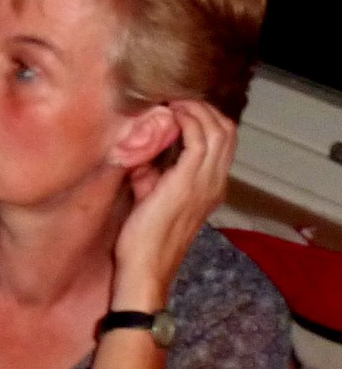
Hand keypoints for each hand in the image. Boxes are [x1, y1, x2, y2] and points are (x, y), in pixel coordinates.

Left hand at [115, 101, 235, 309]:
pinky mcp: (188, 183)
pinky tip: (169, 114)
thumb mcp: (151, 200)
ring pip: (218, 130)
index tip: (179, 108)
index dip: (205, 119)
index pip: (223, 142)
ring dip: (195, 110)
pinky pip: (198, 139)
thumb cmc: (143, 241)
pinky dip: (186, 120)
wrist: (145, 269)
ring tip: (173, 102)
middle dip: (203, 108)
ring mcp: (205, 183)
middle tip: (177, 99)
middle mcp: (214, 183)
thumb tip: (142, 156)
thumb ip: (152, 177)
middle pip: (227, 130)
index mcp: (210, 188)